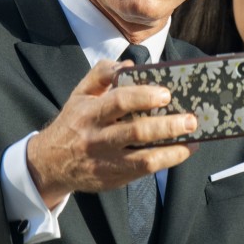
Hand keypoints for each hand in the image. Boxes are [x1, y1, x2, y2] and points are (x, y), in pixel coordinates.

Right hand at [26, 59, 196, 207]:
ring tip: (193, 137)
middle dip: (167, 126)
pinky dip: (167, 161)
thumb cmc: (74, 122)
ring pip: (144, 158)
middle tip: (190, 119)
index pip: (118, 102)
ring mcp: (106, 161)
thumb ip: (102, 74)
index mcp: (90, 112)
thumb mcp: (80, 94)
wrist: (50, 164)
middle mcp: (98, 138)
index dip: (143, 96)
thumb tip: (130, 65)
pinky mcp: (114, 178)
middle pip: (136, 132)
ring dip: (173, 148)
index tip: (166, 94)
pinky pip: (144, 171)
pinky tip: (183, 151)